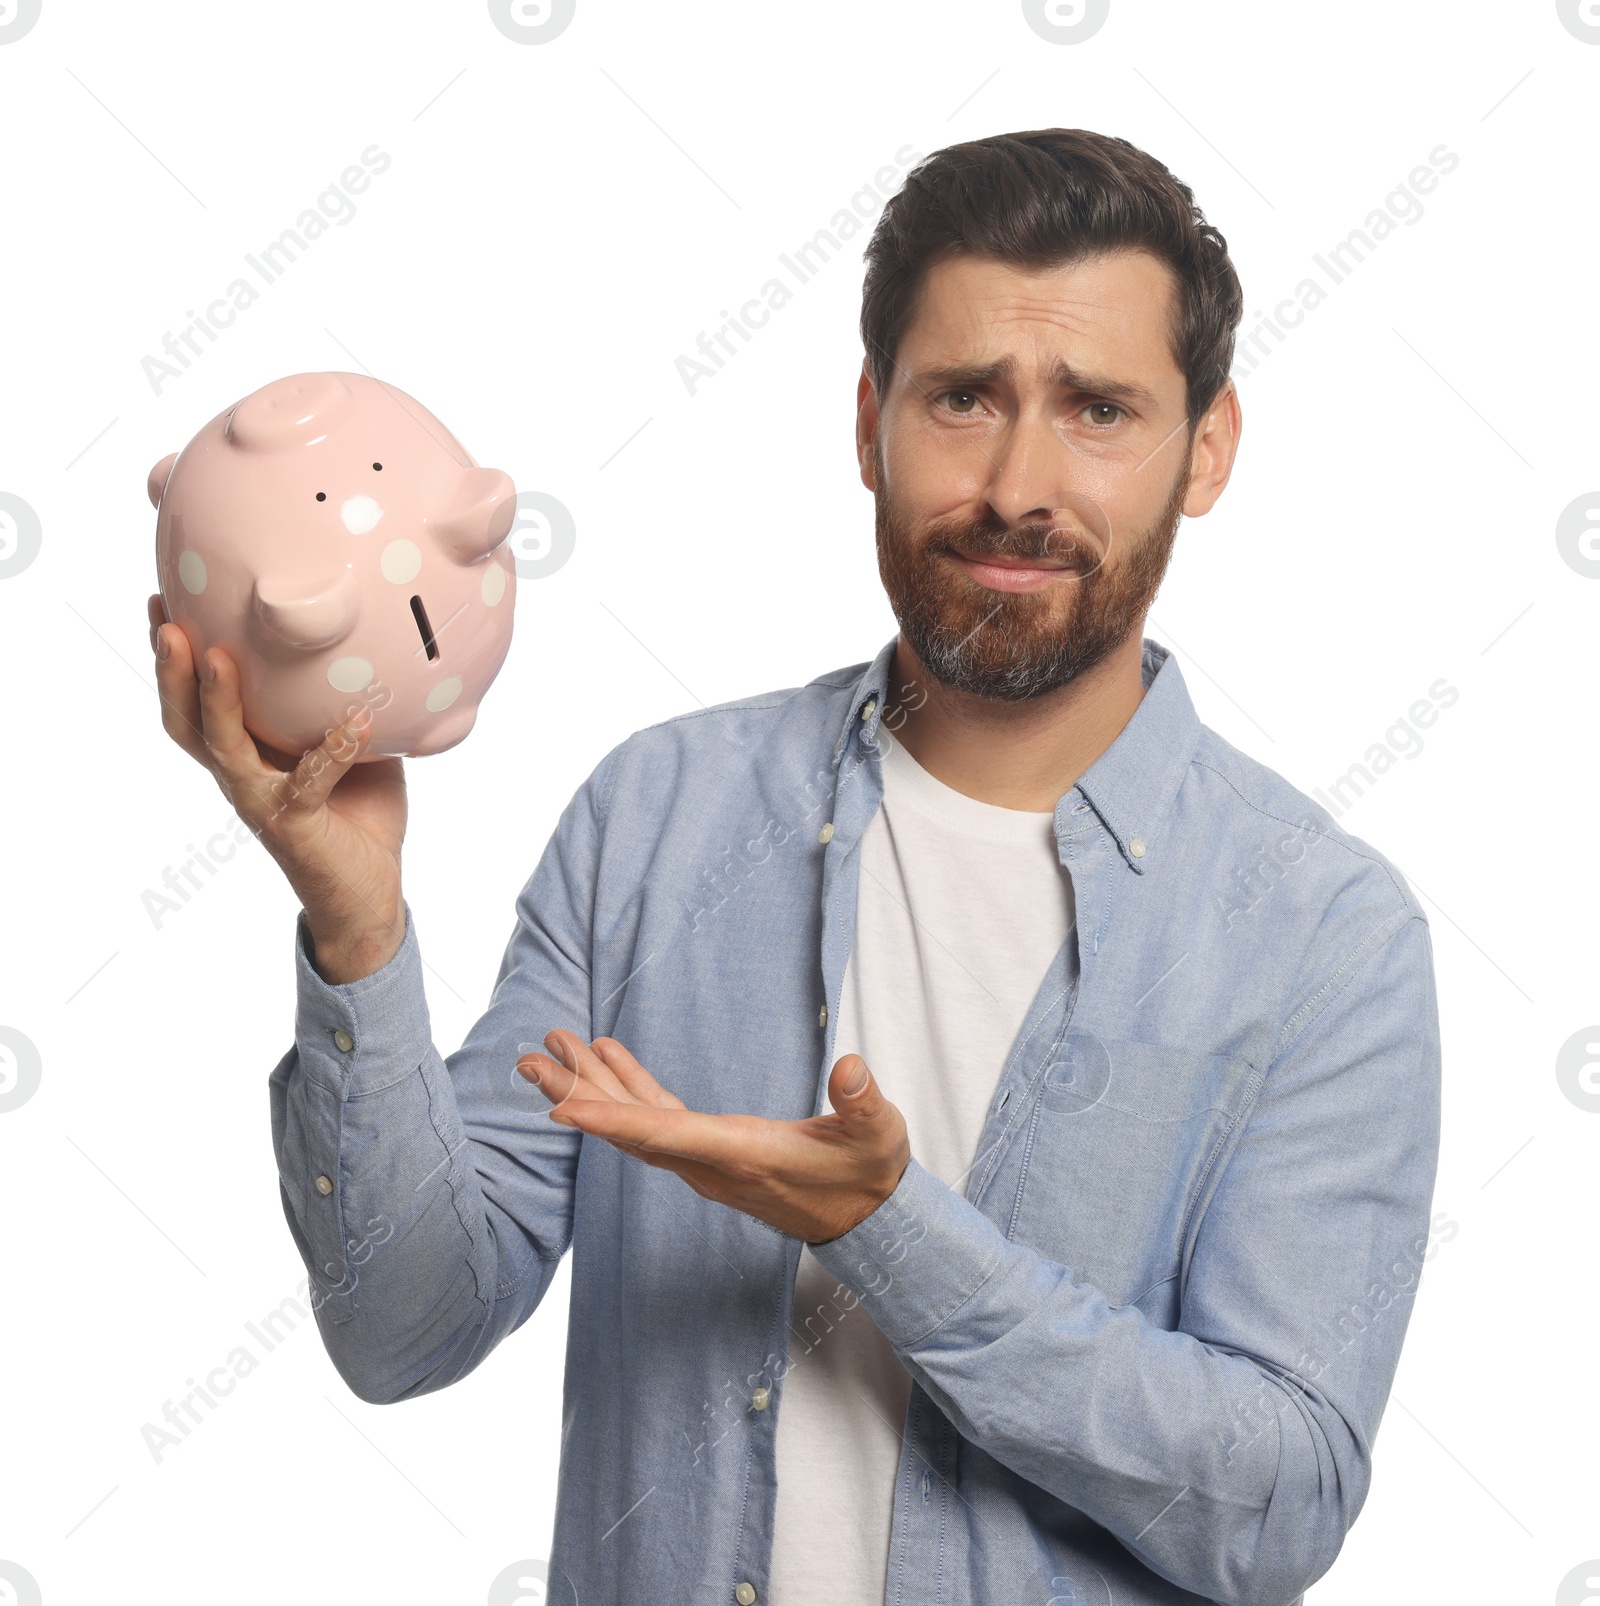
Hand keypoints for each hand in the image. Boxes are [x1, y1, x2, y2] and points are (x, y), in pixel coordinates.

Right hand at [148, 593, 407, 982]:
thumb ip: (344, 699)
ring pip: (224, 748)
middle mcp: (243, 775)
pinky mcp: (295, 825)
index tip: (165, 597)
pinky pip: (310, 782)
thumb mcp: (350, 743)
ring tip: (217, 657)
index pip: (197, 699)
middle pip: (187, 719)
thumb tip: (369, 636)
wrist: (370, 890)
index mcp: (249, 751)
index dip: (175, 656)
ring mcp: (262, 800)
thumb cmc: (358, 811)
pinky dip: (334, 750)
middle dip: (171, 669)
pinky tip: (357, 724)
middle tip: (163, 618)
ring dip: (216, 702)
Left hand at [517, 1032, 910, 1244]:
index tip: (561, 1107)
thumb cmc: (868, 1172)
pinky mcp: (712, 1151)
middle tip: (529, 1059)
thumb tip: (851, 1068)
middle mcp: (711, 1163)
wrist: (866, 1217)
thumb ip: (862, 1103)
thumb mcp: (878, 1135)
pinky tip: (609, 1057)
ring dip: (590, 1087)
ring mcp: (706, 1161)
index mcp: (743, 1154)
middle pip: (630, 1129)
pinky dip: (627, 1089)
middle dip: (577, 1093)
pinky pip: (655, 1119)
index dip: (613, 1120)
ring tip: (552, 1048)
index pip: (666, 1136)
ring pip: (634, 1124)